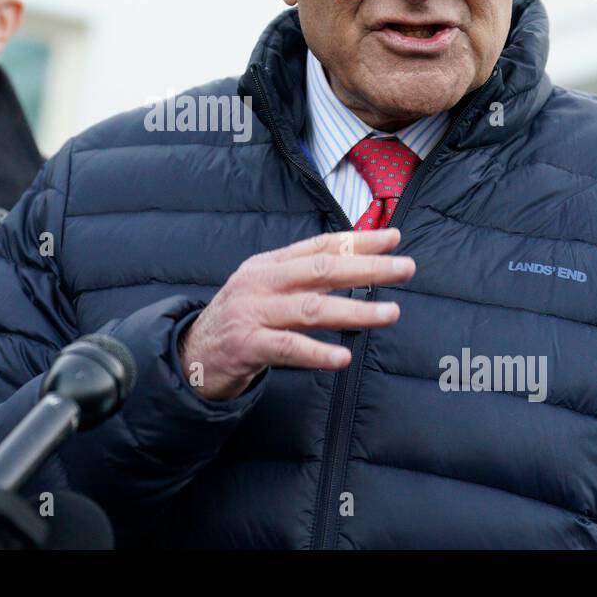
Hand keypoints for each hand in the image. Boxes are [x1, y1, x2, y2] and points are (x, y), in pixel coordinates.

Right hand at [177, 228, 413, 400]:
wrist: (191, 355)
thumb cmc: (239, 322)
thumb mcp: (267, 290)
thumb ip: (304, 280)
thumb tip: (357, 267)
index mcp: (270, 264)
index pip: (320, 246)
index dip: (359, 241)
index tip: (394, 238)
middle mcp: (262, 282)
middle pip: (322, 269)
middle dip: (368, 267)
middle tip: (405, 268)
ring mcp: (253, 312)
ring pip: (311, 307)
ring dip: (355, 310)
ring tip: (389, 313)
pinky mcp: (246, 344)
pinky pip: (288, 347)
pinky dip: (317, 352)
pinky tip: (343, 358)